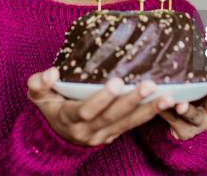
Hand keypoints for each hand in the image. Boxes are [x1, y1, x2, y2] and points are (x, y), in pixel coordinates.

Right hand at [27, 67, 174, 146]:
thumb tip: (53, 72)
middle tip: (150, 85)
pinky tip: (166, 104)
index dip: (102, 98)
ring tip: (168, 97)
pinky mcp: (114, 135)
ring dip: (149, 110)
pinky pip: (133, 126)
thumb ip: (39, 83)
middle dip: (132, 101)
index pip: (87, 110)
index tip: (116, 81)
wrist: (57, 135)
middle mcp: (88, 130)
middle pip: (112, 116)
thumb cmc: (50, 106)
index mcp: (69, 117)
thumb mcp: (38, 95)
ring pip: (128, 124)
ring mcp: (103, 135)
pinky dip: (150, 115)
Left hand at [160, 70, 206, 139]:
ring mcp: (197, 122)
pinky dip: (165, 111)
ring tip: (180, 105)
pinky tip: (158, 103)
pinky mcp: (182, 131)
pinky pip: (172, 120)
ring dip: (187, 109)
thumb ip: (195, 65)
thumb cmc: (187, 91)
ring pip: (193, 116)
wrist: (177, 120)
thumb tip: (188, 33)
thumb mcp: (195, 79)